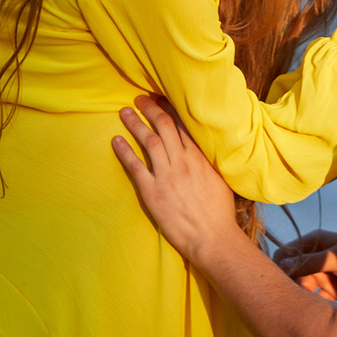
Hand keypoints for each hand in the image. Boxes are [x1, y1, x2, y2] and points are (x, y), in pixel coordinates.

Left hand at [111, 95, 251, 265]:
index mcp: (200, 157)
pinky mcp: (153, 192)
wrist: (213, 237)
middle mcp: (183, 161)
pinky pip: (135, 166)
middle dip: (150, 108)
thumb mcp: (221, 179)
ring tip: (124, 112)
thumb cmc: (220, 212)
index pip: (183, 124)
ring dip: (135, 123)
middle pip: (163, 126)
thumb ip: (208, 162)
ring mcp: (166, 176)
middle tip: (139, 99)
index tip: (160, 98)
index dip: (169, 108)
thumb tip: (203, 150)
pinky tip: (116, 140)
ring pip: (148, 141)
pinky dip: (124, 151)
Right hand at [272, 229, 336, 301]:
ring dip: (307, 295)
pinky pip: (315, 299)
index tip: (285, 280)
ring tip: (322, 297)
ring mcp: (323, 274)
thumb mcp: (336, 257)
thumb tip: (282, 263)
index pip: (285, 252)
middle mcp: (316, 257)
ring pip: (302, 288)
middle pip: (293, 272)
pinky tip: (328, 305)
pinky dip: (318, 303)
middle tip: (308, 291)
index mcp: (315, 241)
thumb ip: (310, 261)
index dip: (282, 266)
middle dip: (296, 283)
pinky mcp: (330, 291)